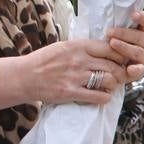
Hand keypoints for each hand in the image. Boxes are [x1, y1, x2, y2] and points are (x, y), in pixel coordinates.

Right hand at [0, 36, 132, 107]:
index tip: (118, 61)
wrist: (24, 77)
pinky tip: (100, 96)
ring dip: (112, 85)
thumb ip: (84, 48)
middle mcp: (79, 60)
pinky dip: (104, 97)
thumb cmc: (43, 61)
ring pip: (109, 81)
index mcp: (78, 46)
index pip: (111, 48)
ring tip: (107, 86)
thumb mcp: (63, 47)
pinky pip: (99, 96)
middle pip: (114, 66)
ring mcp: (75, 77)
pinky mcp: (71, 93)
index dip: (119, 56)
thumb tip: (106, 49)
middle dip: (119, 73)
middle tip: (116, 77)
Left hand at [107, 9, 143, 82]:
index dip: (143, 17)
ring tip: (112, 44)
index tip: (133, 14)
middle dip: (124, 33)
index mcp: (142, 29)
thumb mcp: (110, 29)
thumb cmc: (108, 39)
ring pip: (138, 51)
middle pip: (140, 36)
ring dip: (125, 48)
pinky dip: (136, 69)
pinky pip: (140, 70)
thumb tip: (100, 8)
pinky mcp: (139, 69)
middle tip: (109, 32)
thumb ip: (111, 21)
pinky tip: (130, 69)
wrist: (110, 62)